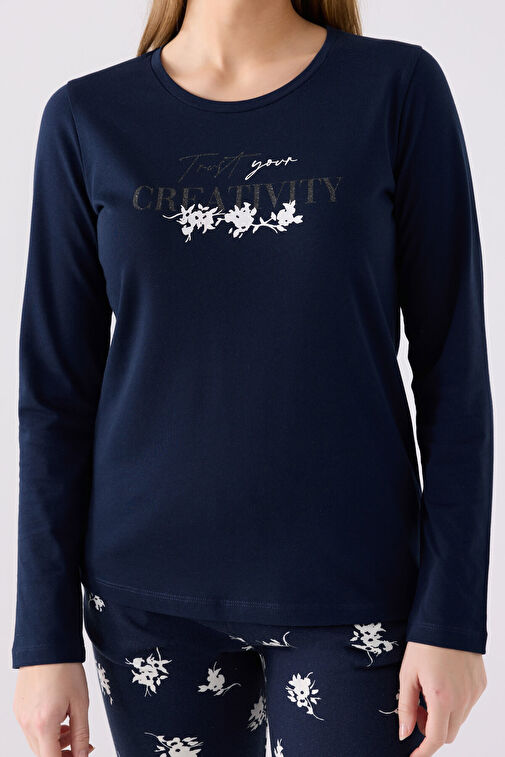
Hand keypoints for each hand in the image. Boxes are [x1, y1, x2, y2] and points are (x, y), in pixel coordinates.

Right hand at [13, 662, 94, 755]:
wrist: (48, 644)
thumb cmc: (65, 669)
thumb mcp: (80, 703)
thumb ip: (81, 734)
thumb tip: (83, 755)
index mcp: (43, 724)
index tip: (79, 756)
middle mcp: (27, 724)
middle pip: (43, 754)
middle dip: (62, 753)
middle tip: (81, 744)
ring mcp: (20, 716)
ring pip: (37, 743)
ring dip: (54, 742)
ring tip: (71, 726)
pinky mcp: (19, 708)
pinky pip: (31, 729)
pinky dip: (45, 730)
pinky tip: (59, 716)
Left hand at [398, 641, 486, 755]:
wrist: (449, 618)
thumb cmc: (424, 644)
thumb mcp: (407, 674)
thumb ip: (406, 707)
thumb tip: (404, 734)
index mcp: (441, 698)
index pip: (435, 738)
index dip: (423, 752)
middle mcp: (462, 700)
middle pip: (447, 734)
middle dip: (430, 730)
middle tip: (417, 710)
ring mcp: (474, 693)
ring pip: (458, 721)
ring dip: (442, 717)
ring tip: (428, 692)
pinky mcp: (480, 686)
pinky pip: (467, 706)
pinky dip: (454, 704)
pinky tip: (442, 683)